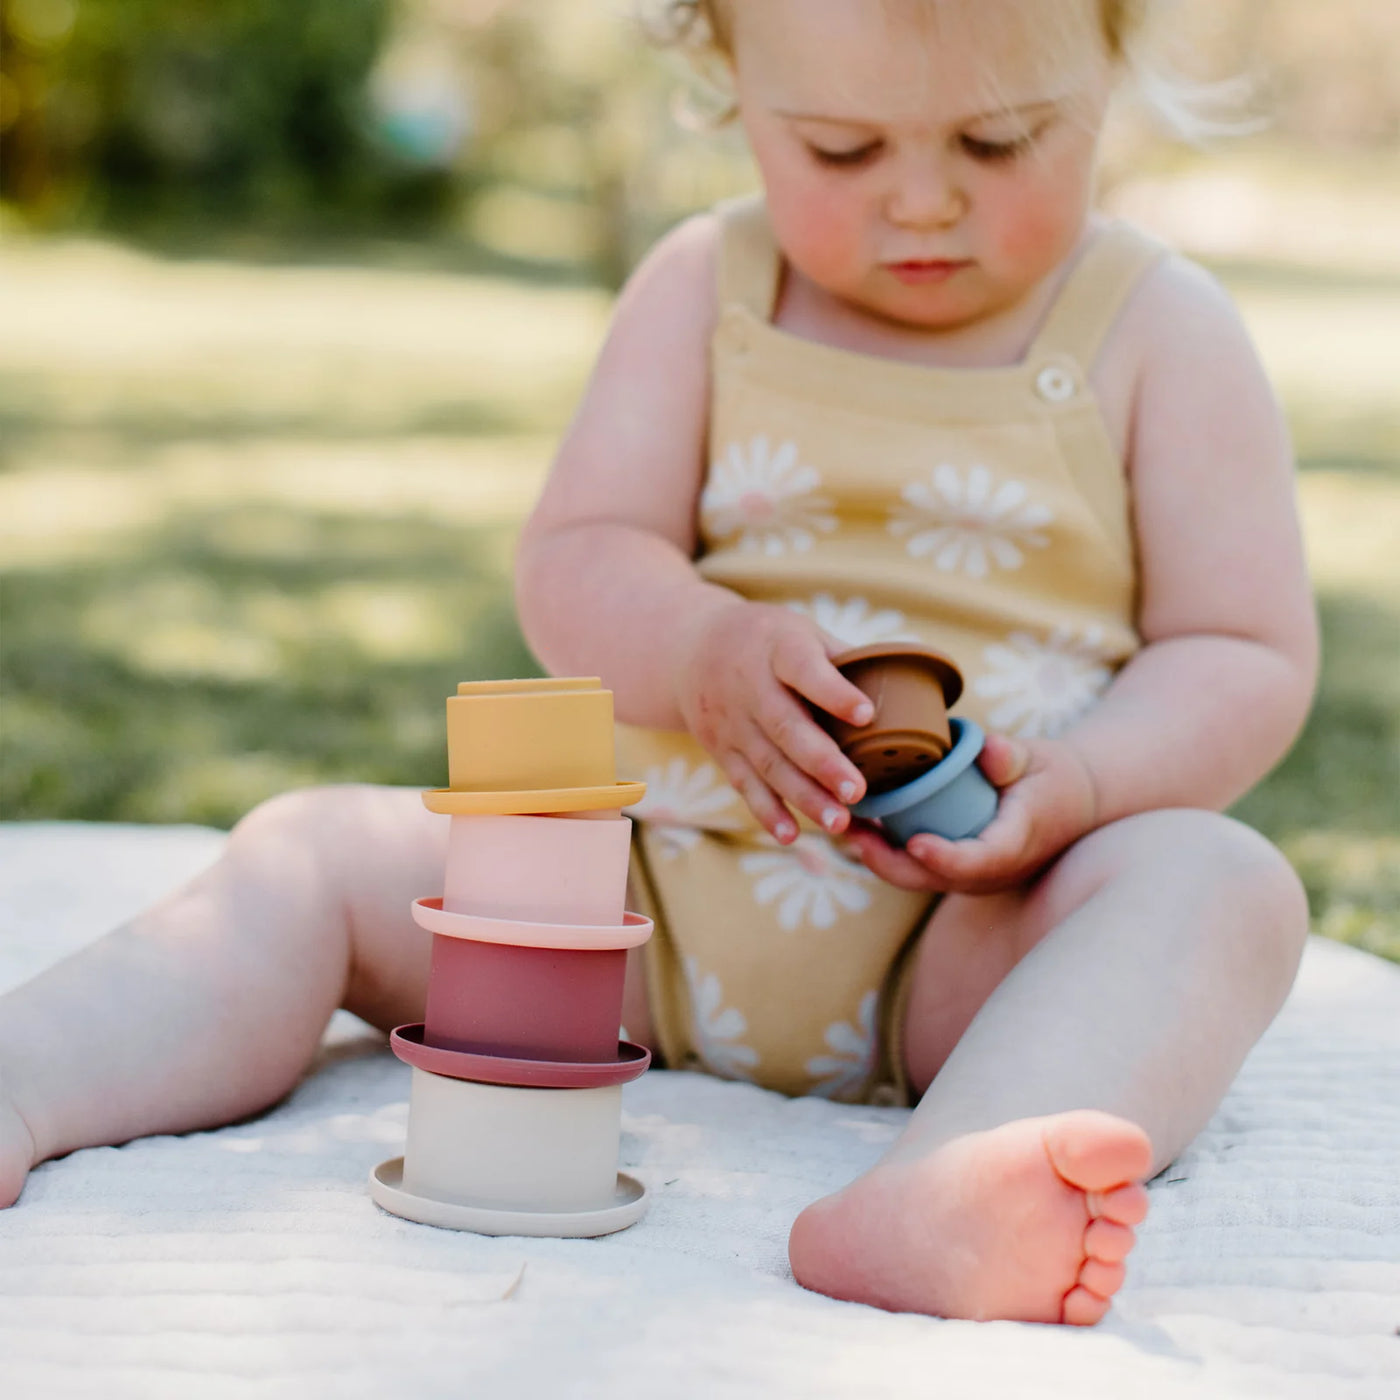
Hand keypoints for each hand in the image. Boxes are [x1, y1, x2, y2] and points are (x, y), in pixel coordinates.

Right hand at [670, 597, 875, 842]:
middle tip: (859, 791)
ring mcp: (731, 721)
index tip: (867, 715)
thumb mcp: (800, 631)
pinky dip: (767, 811)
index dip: (834, 692)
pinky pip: (744, 784)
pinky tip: (791, 835)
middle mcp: (748, 685)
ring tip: (839, 822)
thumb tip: (905, 690)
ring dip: (804, 796)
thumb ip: (841, 661)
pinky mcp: (721, 750)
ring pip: (768, 764)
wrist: (691, 649)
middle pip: (786, 728)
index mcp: (776, 648)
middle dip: (823, 763)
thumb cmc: (768, 640)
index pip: (804, 669)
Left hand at [842, 732, 1099, 894]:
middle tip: (849, 831)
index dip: (945, 858)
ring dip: (876, 856)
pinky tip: (857, 825)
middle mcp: (989, 871)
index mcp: (1014, 844)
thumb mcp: (1040, 759)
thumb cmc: (1054, 777)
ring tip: (840, 826)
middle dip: (886, 860)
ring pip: (916, 877)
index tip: (916, 843)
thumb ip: (1011, 757)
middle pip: (931, 879)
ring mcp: (971, 876)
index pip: (978, 861)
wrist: (1071, 804)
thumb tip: (990, 750)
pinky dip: (885, 850)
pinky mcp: (956, 869)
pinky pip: (916, 868)